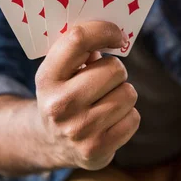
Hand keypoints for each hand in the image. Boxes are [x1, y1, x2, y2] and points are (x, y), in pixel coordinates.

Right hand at [35, 21, 139, 170]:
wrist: (51, 141)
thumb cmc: (65, 91)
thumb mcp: (60, 69)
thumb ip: (81, 48)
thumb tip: (115, 33)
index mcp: (47, 77)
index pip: (78, 39)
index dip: (105, 30)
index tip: (118, 36)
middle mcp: (59, 105)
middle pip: (115, 68)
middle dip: (115, 71)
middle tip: (105, 79)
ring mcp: (77, 130)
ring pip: (128, 93)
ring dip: (123, 94)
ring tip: (105, 101)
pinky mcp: (96, 150)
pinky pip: (133, 118)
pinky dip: (127, 116)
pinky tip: (110, 120)